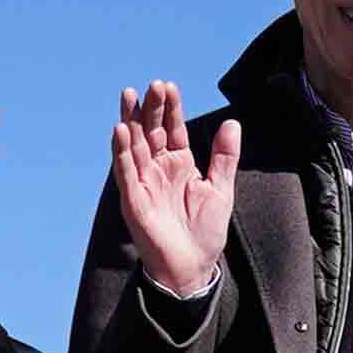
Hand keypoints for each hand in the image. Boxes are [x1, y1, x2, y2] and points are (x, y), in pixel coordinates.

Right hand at [105, 80, 241, 298]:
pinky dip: (121, 152)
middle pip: (151, 131)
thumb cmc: (204, 232)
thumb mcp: (220, 189)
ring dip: (130, 121)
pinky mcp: (133, 200)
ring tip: (130, 95)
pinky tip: (119, 130)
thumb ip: (224, 157)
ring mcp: (143, 183)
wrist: (192, 268)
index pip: (172, 129)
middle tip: (153, 84)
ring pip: (134, 145)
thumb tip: (232, 122)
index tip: (170, 86)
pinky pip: (125, 172)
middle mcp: (158, 169)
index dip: (171, 108)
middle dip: (151, 108)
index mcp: (179, 165)